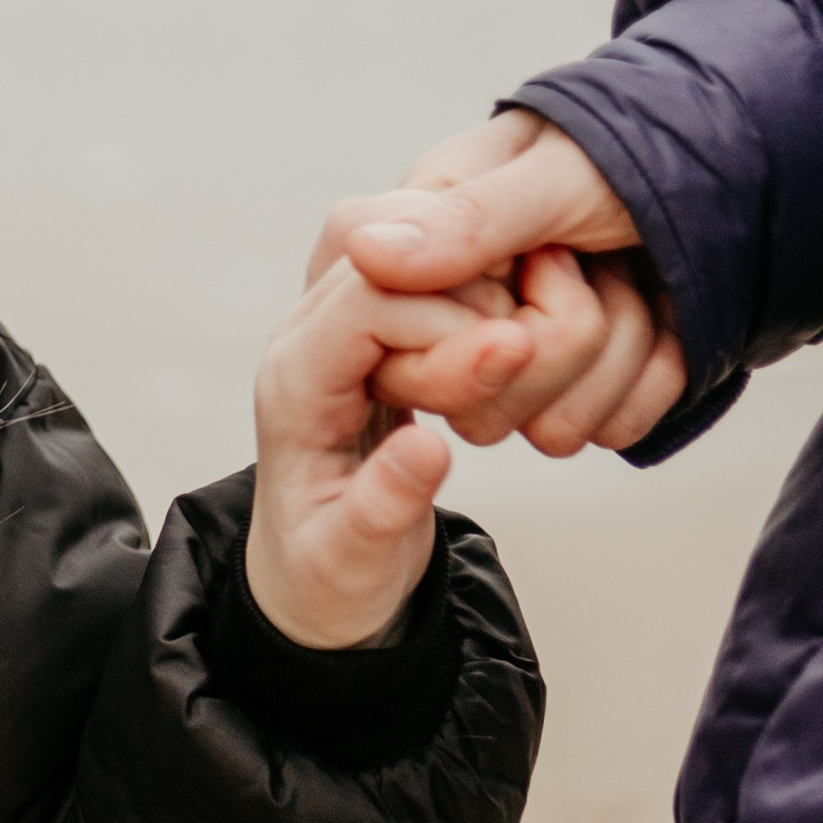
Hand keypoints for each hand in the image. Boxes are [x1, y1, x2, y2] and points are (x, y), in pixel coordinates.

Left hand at [247, 256, 530, 648]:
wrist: (316, 578)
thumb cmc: (327, 575)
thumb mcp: (353, 561)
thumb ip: (384, 506)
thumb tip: (429, 450)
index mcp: (295, 387)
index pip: (370, 297)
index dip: (450, 316)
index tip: (514, 356)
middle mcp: (308, 339)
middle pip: (394, 249)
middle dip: (474, 287)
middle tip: (526, 350)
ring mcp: (342, 326)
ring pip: (416, 244)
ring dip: (484, 281)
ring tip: (524, 347)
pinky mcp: (379, 328)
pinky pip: (434, 271)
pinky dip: (484, 291)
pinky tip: (516, 334)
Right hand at [313, 110, 687, 454]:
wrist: (738, 166)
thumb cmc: (642, 141)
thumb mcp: (560, 171)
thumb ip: (468, 221)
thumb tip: (362, 254)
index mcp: (429, 254)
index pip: (411, 362)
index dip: (494, 333)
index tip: (551, 259)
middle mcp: (462, 320)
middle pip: (481, 416)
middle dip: (570, 338)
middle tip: (597, 258)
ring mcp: (520, 365)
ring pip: (550, 432)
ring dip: (623, 352)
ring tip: (633, 275)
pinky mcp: (582, 392)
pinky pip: (609, 432)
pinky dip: (656, 376)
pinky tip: (664, 313)